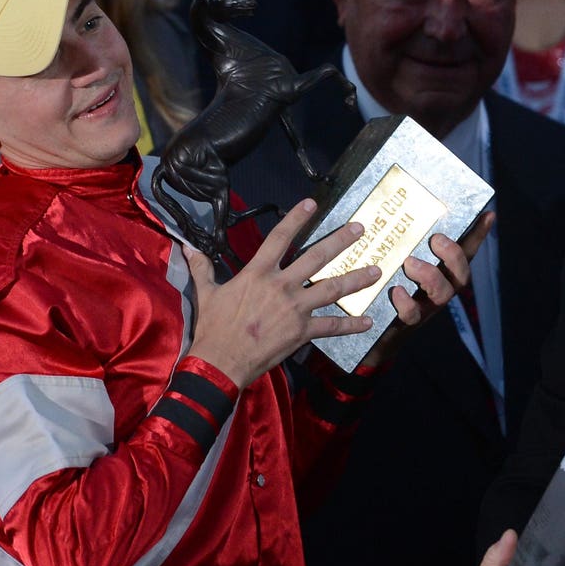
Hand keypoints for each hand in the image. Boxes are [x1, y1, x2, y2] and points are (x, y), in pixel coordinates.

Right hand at [186, 198, 379, 387]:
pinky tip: (367, 322)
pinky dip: (350, 325)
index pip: (280, 237)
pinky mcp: (302, 332)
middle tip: (361, 229)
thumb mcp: (206, 293)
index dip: (296, 219)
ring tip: (377, 270)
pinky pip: (331, 327)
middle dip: (341, 241)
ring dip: (356, 279)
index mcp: (258, 273)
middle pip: (317, 257)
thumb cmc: (213, 327)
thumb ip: (202, 268)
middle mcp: (282, 285)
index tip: (312, 204)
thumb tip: (187, 248)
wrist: (220, 361)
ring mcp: (295, 308)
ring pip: (332, 288)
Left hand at [362, 211, 494, 366]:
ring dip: (430, 275)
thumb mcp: (398, 258)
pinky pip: (412, 315)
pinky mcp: (408, 321)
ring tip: (409, 262)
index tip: (488, 214)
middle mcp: (442, 287)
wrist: (374, 329)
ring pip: (443, 293)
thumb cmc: (388, 282)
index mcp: (443, 270)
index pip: (466, 250)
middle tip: (437, 240)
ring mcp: (427, 306)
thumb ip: (405, 240)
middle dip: (453, 255)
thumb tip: (398, 204)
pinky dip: (406, 303)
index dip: (478, 234)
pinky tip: (396, 291)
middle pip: (461, 273)